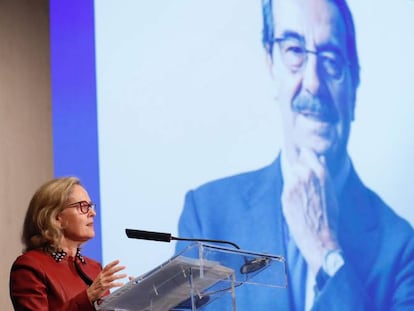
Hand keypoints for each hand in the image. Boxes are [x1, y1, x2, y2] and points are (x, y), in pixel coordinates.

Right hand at [87, 259, 126, 302]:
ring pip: (112, 277)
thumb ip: (106, 274)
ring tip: (125, 275)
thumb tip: (113, 271)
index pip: (107, 266)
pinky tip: (121, 283)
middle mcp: (102, 277)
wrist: (89, 294)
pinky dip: (117, 284)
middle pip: (111, 271)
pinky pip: (111, 285)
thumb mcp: (100, 278)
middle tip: (124, 266)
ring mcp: (103, 282)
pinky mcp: (103, 287)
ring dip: (119, 276)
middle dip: (118, 268)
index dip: (113, 263)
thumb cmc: (96, 286)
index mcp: (101, 274)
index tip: (118, 260)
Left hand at [281, 148, 339, 273]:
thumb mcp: (331, 191)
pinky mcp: (285, 194)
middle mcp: (306, 176)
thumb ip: (323, 173)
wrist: (318, 237)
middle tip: (304, 184)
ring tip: (303, 196)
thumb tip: (320, 158)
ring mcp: (294, 184)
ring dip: (294, 181)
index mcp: (320, 173)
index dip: (305, 157)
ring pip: (291, 175)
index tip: (305, 161)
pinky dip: (290, 191)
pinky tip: (298, 203)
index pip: (307, 152)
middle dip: (299, 170)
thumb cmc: (328, 216)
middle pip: (297, 162)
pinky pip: (287, 187)